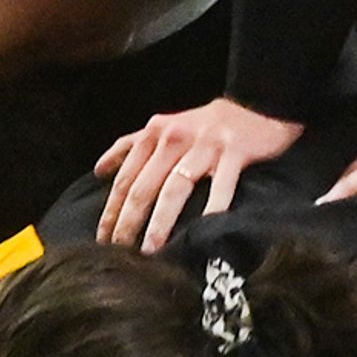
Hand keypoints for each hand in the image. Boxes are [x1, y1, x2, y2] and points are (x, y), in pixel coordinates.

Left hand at [95, 95, 304, 250]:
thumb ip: (133, 146)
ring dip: (160, 223)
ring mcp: (205, 144)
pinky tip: (202, 233)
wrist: (257, 104)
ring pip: (175, 189)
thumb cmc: (206, 124)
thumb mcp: (166, 126)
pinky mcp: (234, 151)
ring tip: (150, 251)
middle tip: (119, 253)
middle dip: (128, 223)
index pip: (126, 178)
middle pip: (144, 187)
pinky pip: (220, 187)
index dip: (112, 210)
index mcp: (155, 131)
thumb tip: (100, 171)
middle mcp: (175, 136)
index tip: (102, 239)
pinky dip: (211, 210)